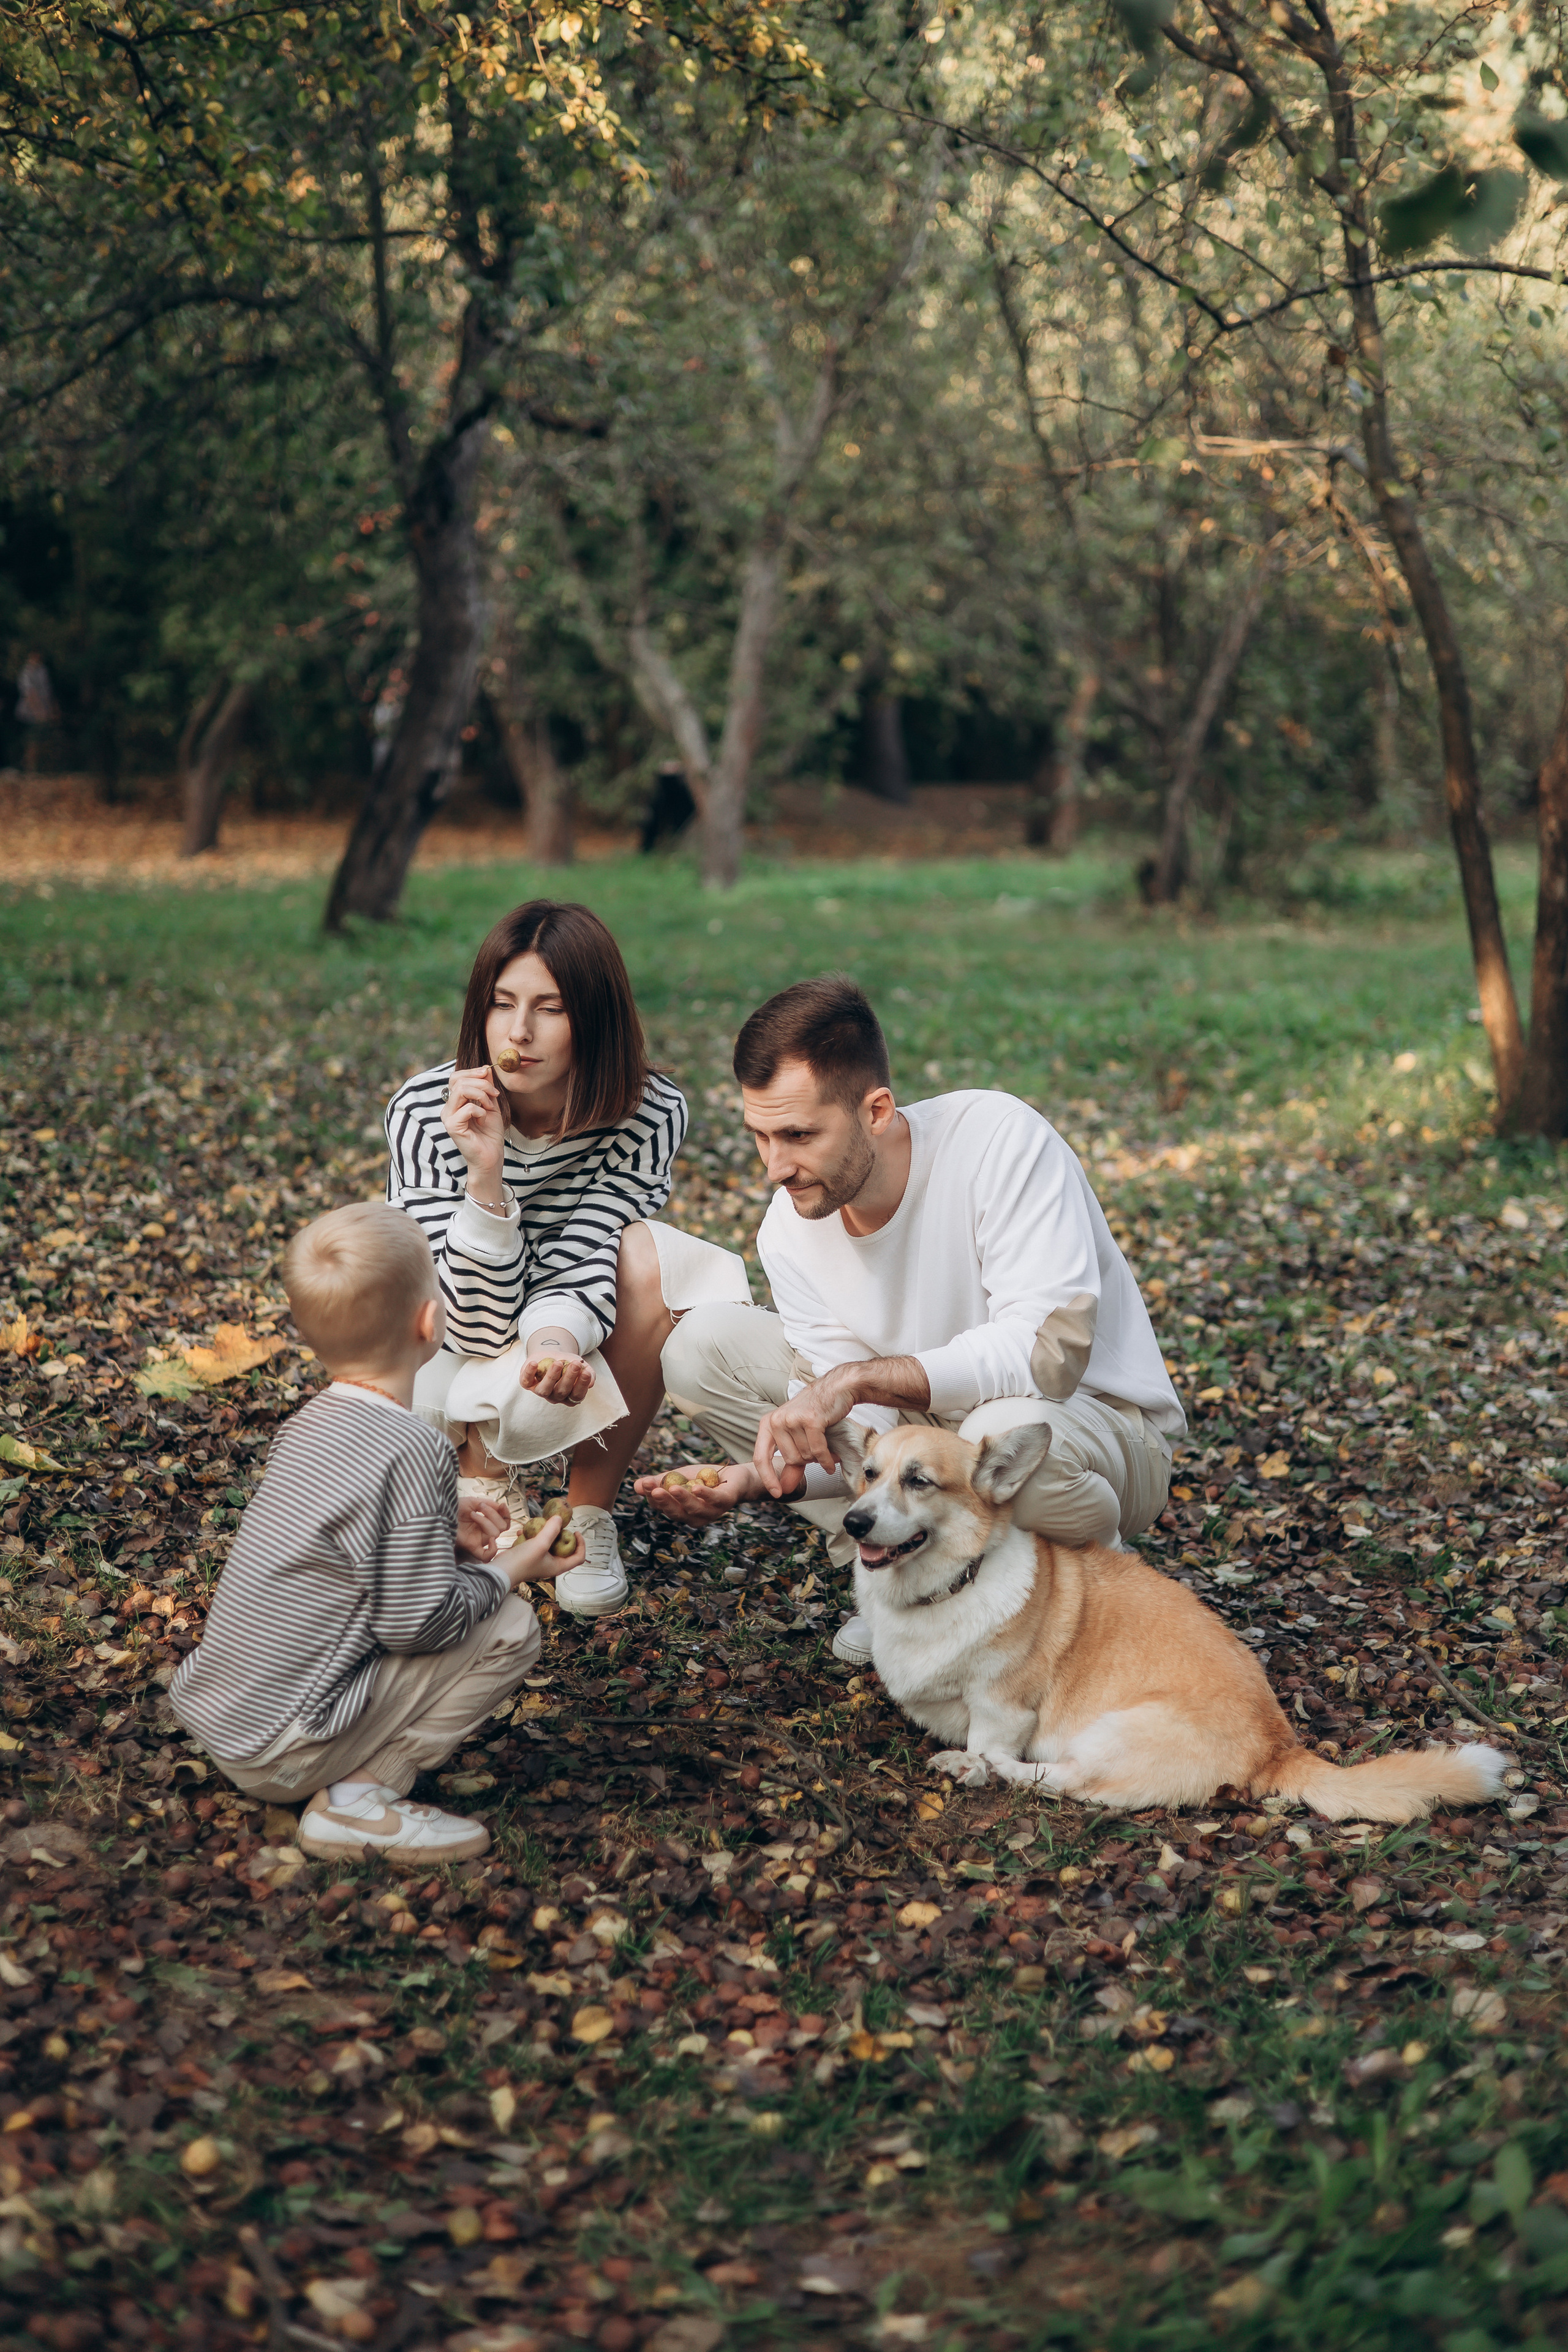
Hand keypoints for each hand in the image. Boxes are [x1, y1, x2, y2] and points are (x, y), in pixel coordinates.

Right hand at [442, 1064, 505, 1186]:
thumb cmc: (490, 1133)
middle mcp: (448, 1108)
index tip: (488, 1074)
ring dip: (481, 1095)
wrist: (491, 1156)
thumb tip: (485, 1068)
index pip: (456, 1077)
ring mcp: (448, 1117)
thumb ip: (486, 1087)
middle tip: (495, 1094)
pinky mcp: (452, 1126)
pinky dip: (481, 1111)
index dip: (472, 1072)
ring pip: (461, 1090)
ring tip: (488, 1107)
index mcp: (455, 1102)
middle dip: (481, 1083)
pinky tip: (483, 1120)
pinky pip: (468, 1108)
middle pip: (458, 1080)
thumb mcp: (491, 1104)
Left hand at [456, 1493, 510, 1562]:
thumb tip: (500, 1507)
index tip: (501, 1505)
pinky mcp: (471, 1546)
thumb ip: (488, 1504)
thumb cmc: (453, 1508)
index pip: (504, 1521)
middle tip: (480, 1506)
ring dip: (486, 1521)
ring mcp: (478, 1540)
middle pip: (502, 1527)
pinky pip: (486, 1556)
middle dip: (493, 1514)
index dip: (506, 1514)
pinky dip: (492, 1550)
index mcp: (486, 1521)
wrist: (439, 1513)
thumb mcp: (472, 1502)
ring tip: (472, 1513)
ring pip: (495, 1534)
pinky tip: (491, 1540)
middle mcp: (484, 1532)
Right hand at [505, 1512, 583, 1586]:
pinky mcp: (529, 1556)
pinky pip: (535, 1543)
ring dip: (543, 1533)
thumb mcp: (540, 1544)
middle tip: (554, 1524)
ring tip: (536, 1526)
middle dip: (559, 1534)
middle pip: (563, 1548)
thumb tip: (559, 1519)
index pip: (578, 1557)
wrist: (500, 1572)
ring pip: (548, 1544)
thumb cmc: (521, 1562)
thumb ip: (551, 1530)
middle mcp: (550, 1564)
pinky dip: (531, 1536)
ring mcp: (539, 1560)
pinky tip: (522, 1532)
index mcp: (558, 1566)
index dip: (581, 1544)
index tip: (575, 1532)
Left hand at [520, 1342, 593, 1405]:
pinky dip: (529, 1372)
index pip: (577, 1395)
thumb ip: (589, 1374)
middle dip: (569, 1378)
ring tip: (558, 1363)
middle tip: (576, 1364)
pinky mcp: (527, 1383)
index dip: (582, 1385)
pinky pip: (526, 1381)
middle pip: (562, 1392)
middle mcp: (555, 1397)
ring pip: (544, 1390)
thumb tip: (591, 1382)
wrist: (551, 1355)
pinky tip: (534, 1363)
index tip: (586, 1372)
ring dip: (552, 1377)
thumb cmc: (568, 1364)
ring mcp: (540, 1391)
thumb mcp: (581, 1367)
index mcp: (570, 1396)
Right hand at [632, 1461, 768, 1522]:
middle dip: (664, 1501)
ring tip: (672, 1488)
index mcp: (683, 1512)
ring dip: (683, 1499)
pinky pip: (714, 1500)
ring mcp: (712, 1511)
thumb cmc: (706, 1479)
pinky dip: (705, 1494)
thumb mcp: (680, 1478)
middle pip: (677, 1513)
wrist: (737, 1476)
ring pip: (695, 1510)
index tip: (643, 1484)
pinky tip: (696, 1487)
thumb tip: (636, 1485)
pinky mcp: (726, 1501)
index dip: (653, 1497)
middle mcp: (696, 1516)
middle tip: (653, 1490)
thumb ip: (660, 1482)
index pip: (664, 1508)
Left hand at [752, 1371, 861, 1497]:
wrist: (837, 1390)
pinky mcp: (811, 1420)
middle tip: (817, 1449)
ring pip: (805, 1456)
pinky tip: (833, 1460)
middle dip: (806, 1460)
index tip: (776, 1493)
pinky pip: (818, 1451)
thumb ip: (791, 1465)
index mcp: (768, 1423)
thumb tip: (784, 1489)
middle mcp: (777, 1420)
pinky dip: (827, 1460)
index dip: (768, 1478)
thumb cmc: (816, 1413)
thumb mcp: (798, 1438)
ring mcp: (793, 1419)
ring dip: (818, 1457)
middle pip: (790, 1459)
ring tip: (825, 1446)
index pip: (760, 1457)